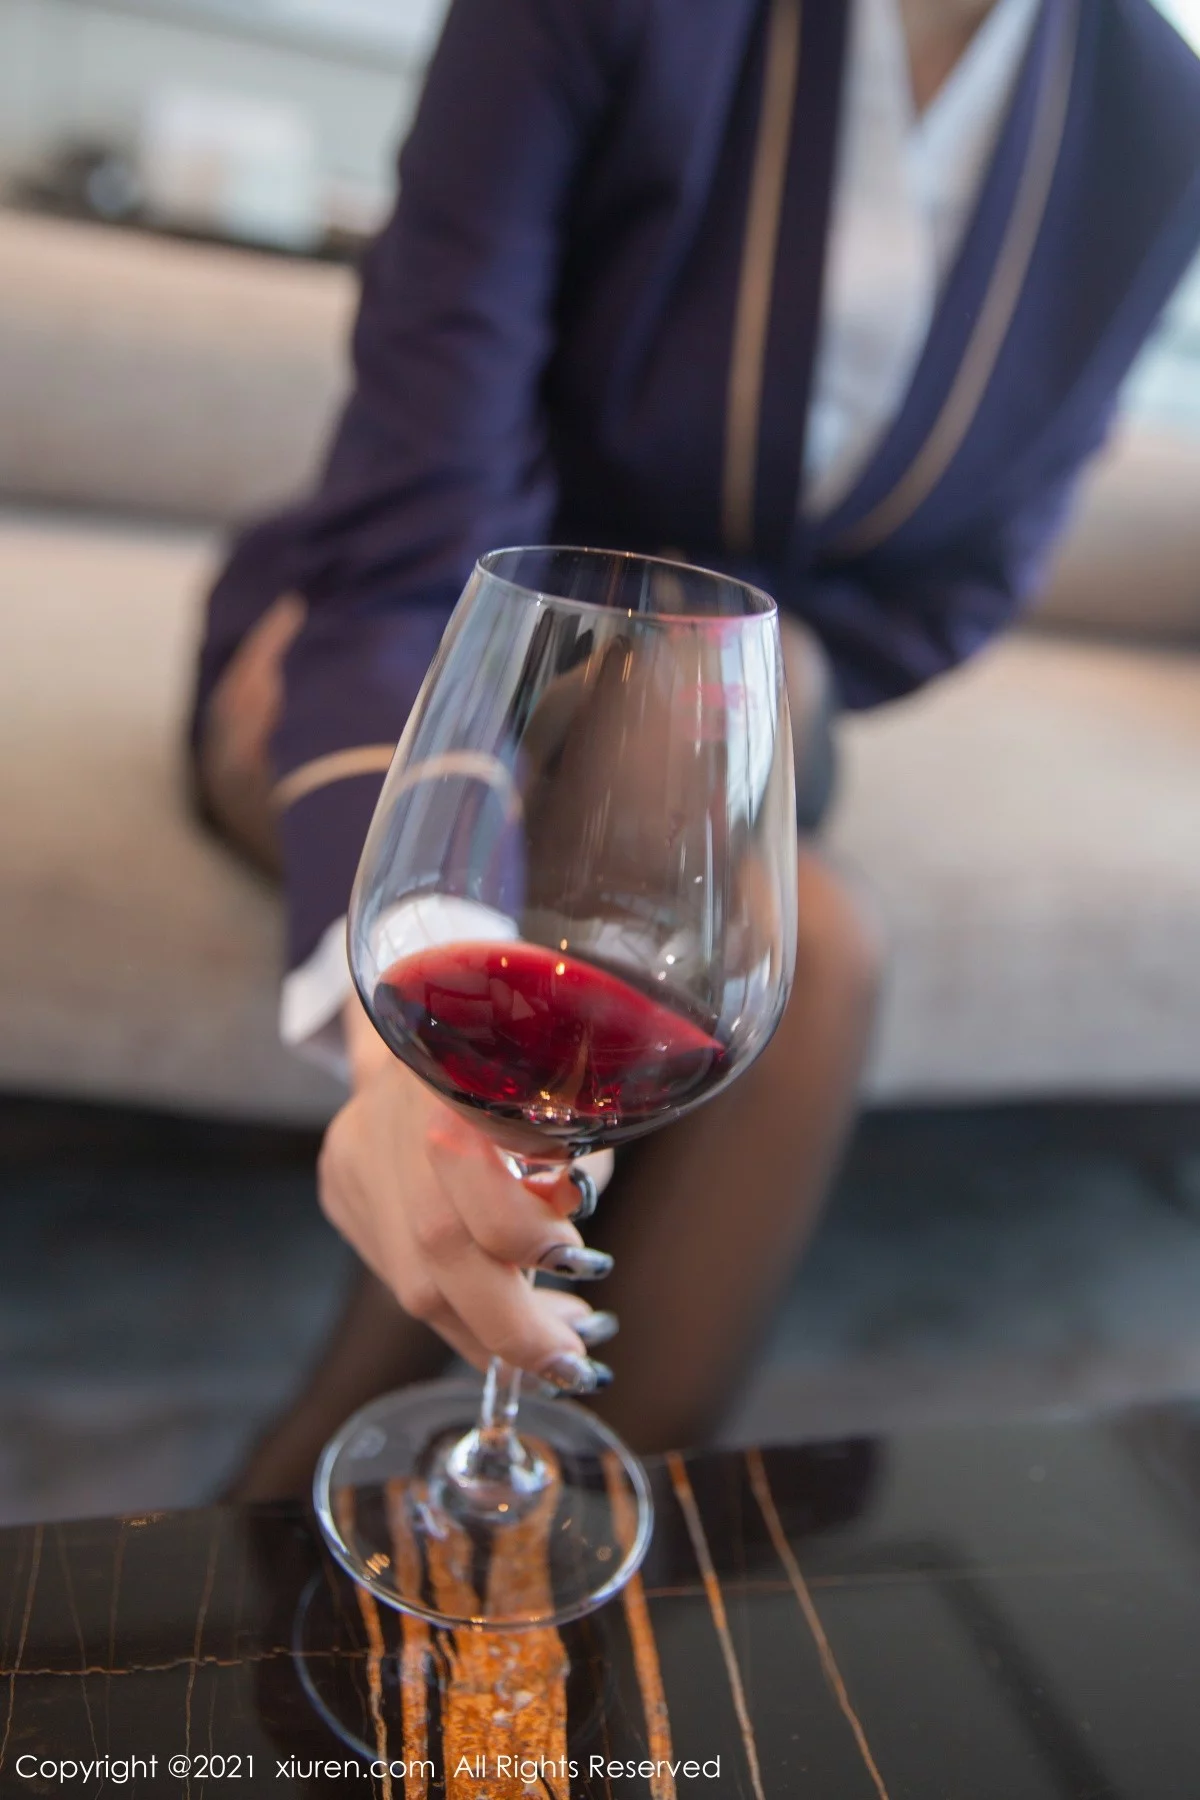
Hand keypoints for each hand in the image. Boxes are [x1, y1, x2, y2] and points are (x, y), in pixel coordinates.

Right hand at [317, 996, 616, 1389]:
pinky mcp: (338, 1179)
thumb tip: (579, 1267)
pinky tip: (494, 1308)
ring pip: (409, 1281)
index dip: (534, 1275)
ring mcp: (350, 1156)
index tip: (589, 1312)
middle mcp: (386, 1125)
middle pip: (433, 1264)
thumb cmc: (519, 1052)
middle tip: (570, 1367)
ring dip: (484, 1330)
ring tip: (544, 1348)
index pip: (477, 1212)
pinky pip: (396, 1264)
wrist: (429, 1002)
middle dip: (511, 1332)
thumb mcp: (565, 1096)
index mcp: (450, 1090)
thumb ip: (570, 1175)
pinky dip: (453, 1298)